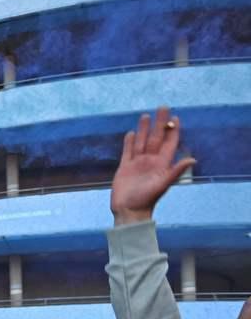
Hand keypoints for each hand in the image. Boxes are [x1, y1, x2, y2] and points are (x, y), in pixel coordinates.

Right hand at [110, 107, 195, 224]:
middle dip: (159, 123)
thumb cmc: (147, 200)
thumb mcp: (163, 185)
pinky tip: (132, 133)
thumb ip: (176, 171)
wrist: (129, 211)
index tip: (175, 117)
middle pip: (155, 138)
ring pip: (142, 142)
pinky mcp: (125, 168)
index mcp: (161, 164)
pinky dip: (129, 142)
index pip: (169, 143)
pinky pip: (128, 152)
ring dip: (144, 129)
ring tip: (145, 116)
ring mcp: (137, 164)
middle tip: (162, 107)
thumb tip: (193, 160)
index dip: (173, 130)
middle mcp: (151, 161)